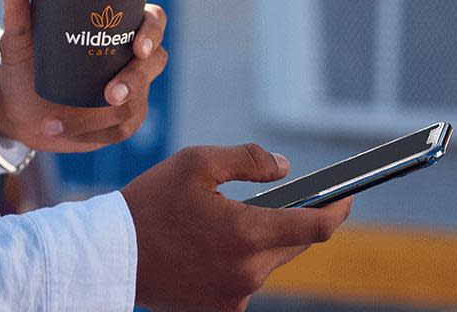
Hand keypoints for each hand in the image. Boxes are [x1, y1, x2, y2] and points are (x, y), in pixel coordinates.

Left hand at [0, 0, 167, 152]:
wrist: (20, 110)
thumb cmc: (26, 68)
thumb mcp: (19, 47)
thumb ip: (18, 25)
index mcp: (116, 28)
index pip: (152, 20)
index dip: (153, 32)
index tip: (138, 47)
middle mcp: (130, 58)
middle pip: (155, 63)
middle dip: (135, 80)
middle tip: (109, 94)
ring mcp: (131, 90)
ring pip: (136, 103)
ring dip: (100, 117)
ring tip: (59, 121)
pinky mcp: (122, 121)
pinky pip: (122, 129)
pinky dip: (92, 133)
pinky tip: (64, 130)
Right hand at [121, 142, 352, 311]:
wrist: (110, 254)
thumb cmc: (150, 203)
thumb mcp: (196, 162)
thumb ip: (248, 160)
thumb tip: (285, 168)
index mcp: (247, 233)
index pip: (316, 227)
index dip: (338, 210)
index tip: (346, 198)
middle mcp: (248, 271)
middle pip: (294, 244)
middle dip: (296, 220)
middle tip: (285, 198)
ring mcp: (235, 295)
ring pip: (270, 262)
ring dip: (265, 240)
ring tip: (234, 218)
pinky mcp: (221, 309)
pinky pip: (247, 281)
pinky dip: (243, 261)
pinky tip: (215, 245)